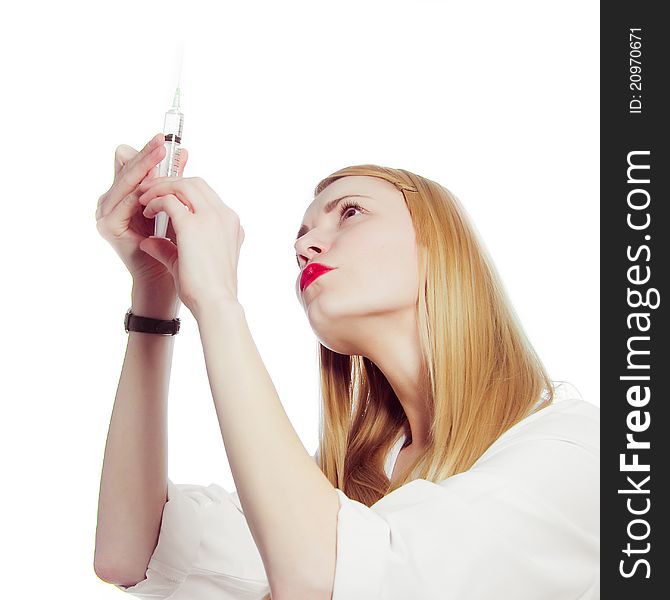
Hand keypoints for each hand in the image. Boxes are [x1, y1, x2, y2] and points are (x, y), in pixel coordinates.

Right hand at [95, 133, 188, 288]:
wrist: (168, 278)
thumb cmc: (175, 245)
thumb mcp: (176, 207)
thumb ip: (173, 181)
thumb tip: (183, 152)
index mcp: (125, 196)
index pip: (133, 165)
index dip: (150, 154)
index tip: (168, 142)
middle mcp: (111, 202)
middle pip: (127, 168)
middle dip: (148, 155)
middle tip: (164, 141)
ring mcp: (106, 214)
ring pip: (126, 180)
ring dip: (145, 166)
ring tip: (161, 152)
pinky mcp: (109, 226)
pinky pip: (126, 202)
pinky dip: (141, 190)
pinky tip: (155, 181)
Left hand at [136, 176, 245, 316]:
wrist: (215, 304)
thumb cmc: (206, 290)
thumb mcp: (192, 262)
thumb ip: (172, 247)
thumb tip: (149, 242)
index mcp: (230, 224)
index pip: (205, 195)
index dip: (182, 191)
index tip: (164, 197)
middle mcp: (224, 216)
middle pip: (196, 183)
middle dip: (169, 182)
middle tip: (149, 190)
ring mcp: (211, 218)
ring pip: (183, 185)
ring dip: (160, 187)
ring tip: (143, 197)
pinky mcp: (193, 225)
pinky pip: (169, 200)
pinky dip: (155, 201)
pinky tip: (146, 211)